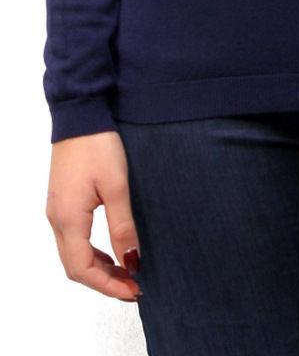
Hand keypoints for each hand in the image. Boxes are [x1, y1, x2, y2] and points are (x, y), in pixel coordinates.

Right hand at [46, 130, 142, 301]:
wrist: (80, 115)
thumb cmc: (98, 146)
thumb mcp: (116, 186)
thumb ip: (122, 226)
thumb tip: (131, 261)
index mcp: (68, 219)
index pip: (83, 269)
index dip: (108, 286)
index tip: (134, 290)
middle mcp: (57, 219)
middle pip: (75, 267)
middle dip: (104, 282)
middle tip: (133, 286)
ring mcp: (57, 211)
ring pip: (72, 254)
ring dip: (97, 268)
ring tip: (126, 271)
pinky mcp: (62, 201)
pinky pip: (72, 239)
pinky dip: (91, 251)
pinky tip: (110, 249)